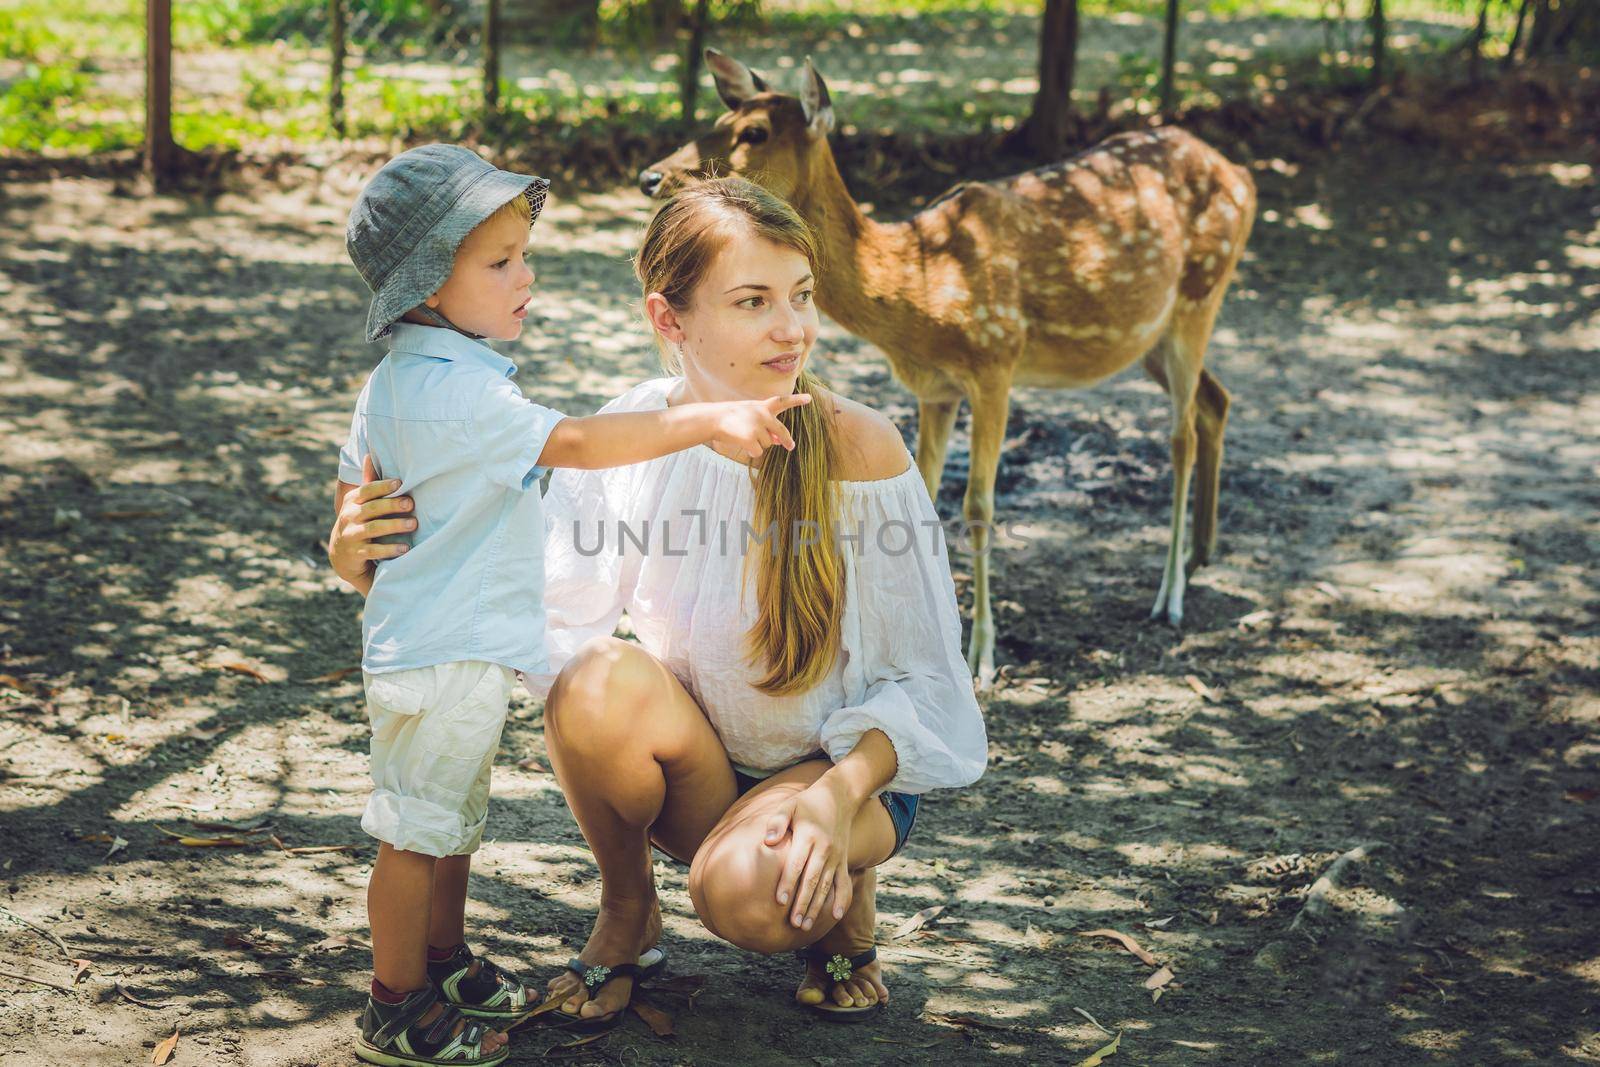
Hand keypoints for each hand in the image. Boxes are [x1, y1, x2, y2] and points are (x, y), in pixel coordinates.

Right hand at [329, 455, 414, 585]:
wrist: (342, 555)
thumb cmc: (358, 521)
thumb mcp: (359, 502)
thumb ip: (368, 482)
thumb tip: (370, 455)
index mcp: (352, 501)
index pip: (366, 490)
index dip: (383, 486)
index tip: (400, 483)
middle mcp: (349, 516)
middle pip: (372, 508)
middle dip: (392, 505)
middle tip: (411, 504)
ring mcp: (351, 535)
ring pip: (374, 528)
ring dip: (394, 525)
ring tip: (413, 524)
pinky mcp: (356, 553)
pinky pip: (374, 551)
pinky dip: (390, 549)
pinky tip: (406, 548)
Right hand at [710, 393, 812, 460]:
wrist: (713, 419)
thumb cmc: (732, 417)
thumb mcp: (750, 416)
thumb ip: (766, 426)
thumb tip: (778, 442)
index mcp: (763, 407)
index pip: (783, 402)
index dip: (797, 400)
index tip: (810, 399)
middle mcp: (764, 415)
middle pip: (782, 432)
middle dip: (787, 440)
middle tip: (790, 446)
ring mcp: (758, 427)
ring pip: (767, 444)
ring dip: (758, 444)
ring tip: (743, 435)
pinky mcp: (751, 438)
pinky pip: (758, 452)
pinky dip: (751, 451)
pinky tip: (741, 443)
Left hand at [765, 778, 855, 929]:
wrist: (840, 796)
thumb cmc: (807, 802)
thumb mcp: (790, 805)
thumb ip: (777, 821)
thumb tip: (768, 841)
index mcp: (809, 835)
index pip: (797, 864)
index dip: (788, 882)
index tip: (779, 901)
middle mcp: (825, 849)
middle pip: (812, 880)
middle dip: (802, 903)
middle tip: (793, 924)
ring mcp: (836, 857)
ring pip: (826, 886)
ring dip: (817, 907)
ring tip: (805, 926)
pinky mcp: (843, 861)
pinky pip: (844, 883)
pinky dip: (842, 900)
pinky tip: (835, 916)